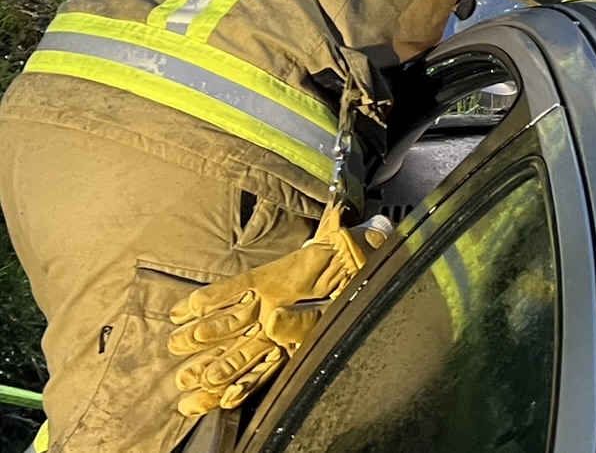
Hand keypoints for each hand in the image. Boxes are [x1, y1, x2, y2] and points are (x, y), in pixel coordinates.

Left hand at [169, 209, 390, 413]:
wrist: (362, 252)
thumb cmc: (359, 286)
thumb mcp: (336, 311)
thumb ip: (304, 323)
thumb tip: (273, 323)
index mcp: (297, 344)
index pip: (263, 371)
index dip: (240, 386)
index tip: (217, 400)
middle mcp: (279, 327)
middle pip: (240, 352)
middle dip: (211, 366)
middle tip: (184, 381)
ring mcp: (270, 302)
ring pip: (233, 324)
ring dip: (205, 334)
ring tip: (177, 346)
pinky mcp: (266, 278)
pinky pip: (235, 289)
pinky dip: (211, 298)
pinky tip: (185, 308)